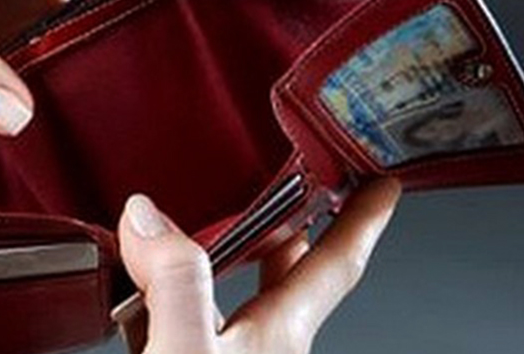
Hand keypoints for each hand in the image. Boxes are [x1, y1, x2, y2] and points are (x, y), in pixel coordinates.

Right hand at [118, 178, 401, 353]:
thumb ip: (175, 283)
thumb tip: (151, 216)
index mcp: (274, 337)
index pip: (333, 266)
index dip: (361, 221)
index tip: (383, 187)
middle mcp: (259, 349)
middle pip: (287, 276)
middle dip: (294, 229)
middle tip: (299, 191)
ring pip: (233, 296)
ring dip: (224, 258)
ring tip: (211, 226)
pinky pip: (185, 322)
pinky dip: (168, 296)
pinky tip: (140, 294)